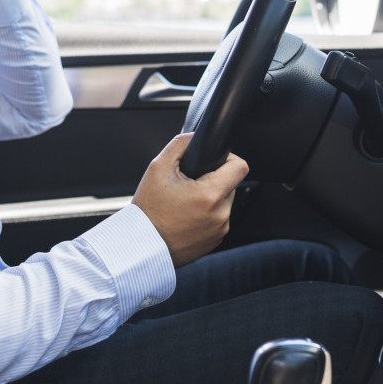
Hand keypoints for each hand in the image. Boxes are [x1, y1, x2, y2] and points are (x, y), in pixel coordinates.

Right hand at [131, 133, 248, 266]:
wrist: (142, 245)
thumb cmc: (148, 210)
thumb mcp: (158, 168)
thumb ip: (181, 145)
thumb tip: (196, 138)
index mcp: (210, 195)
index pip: (240, 167)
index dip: (228, 158)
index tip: (213, 162)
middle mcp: (221, 215)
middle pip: (230, 184)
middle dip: (213, 180)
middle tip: (188, 185)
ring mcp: (219, 230)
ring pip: (224, 203)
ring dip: (209, 198)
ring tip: (184, 203)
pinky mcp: (215, 241)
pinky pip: (218, 220)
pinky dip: (206, 215)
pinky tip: (186, 217)